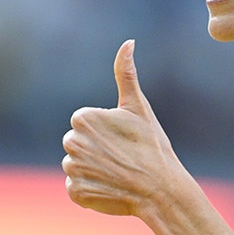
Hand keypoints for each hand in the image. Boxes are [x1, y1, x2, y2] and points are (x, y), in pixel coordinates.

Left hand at [62, 40, 177, 216]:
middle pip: (78, 144)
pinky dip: (91, 189)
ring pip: (77, 165)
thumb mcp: (139, 107)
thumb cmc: (152, 146)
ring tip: (117, 173)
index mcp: (83, 119)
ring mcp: (73, 169)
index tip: (122, 140)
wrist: (161, 190)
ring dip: (93, 170)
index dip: (104, 132)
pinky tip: (111, 188)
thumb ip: (126, 74)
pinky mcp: (76, 192)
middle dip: (95, 149)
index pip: (84, 124)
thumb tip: (128, 42)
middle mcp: (72, 143)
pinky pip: (78, 187)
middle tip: (121, 157)